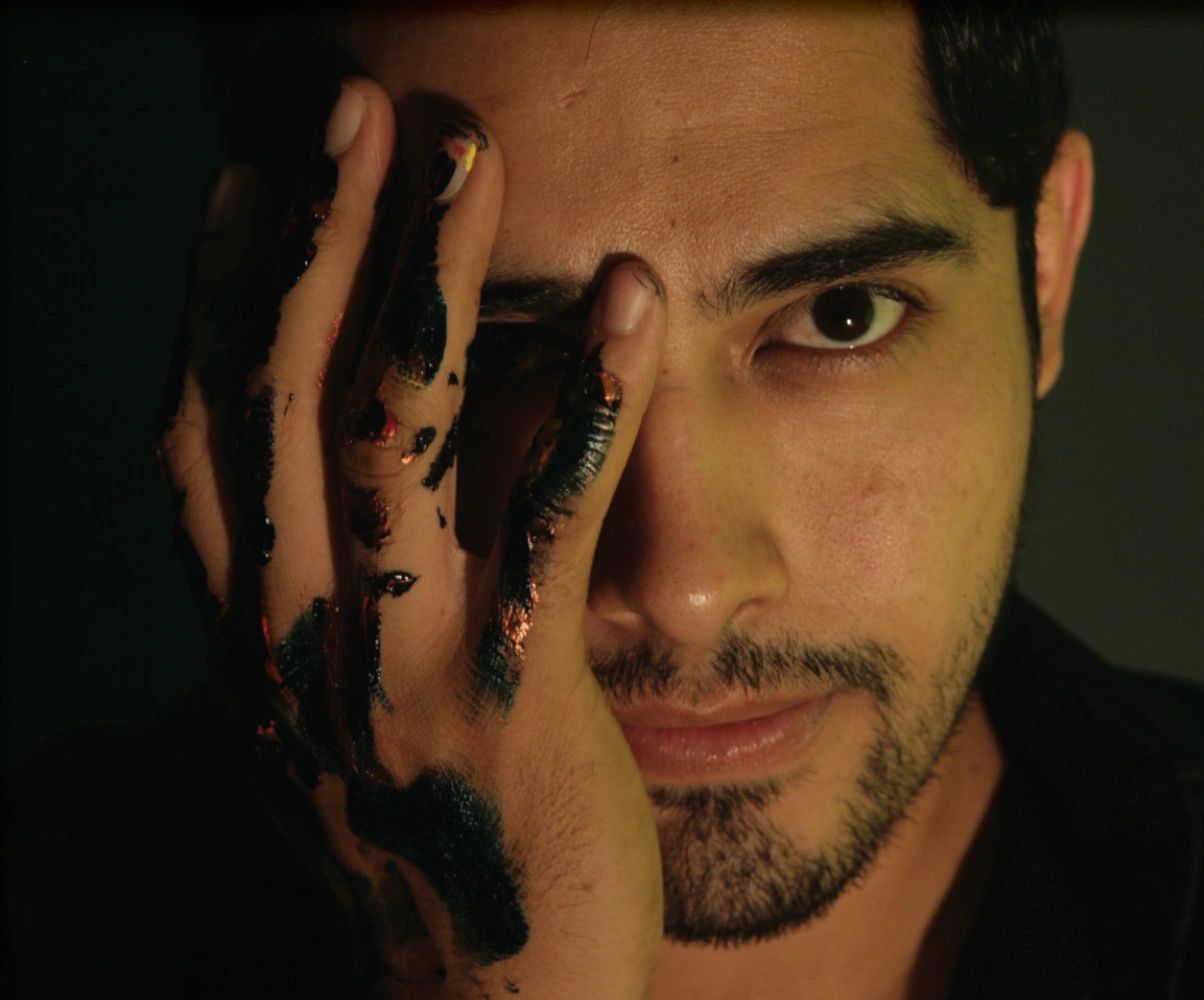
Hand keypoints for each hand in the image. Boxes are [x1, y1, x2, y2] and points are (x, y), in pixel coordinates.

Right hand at [157, 78, 666, 996]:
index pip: (204, 428)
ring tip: (463, 150)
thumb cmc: (418, 836)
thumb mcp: (333, 707)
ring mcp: (398, 664)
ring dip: (424, 281)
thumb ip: (323, 588)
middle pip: (280, 398)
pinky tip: (629, 295)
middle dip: (309, 238)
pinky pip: (546, 525)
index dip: (218, 288)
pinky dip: (591, 400)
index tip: (254, 172)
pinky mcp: (510, 700)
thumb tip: (343, 465)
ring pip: (392, 439)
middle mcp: (298, 632)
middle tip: (349, 104)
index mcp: (251, 628)